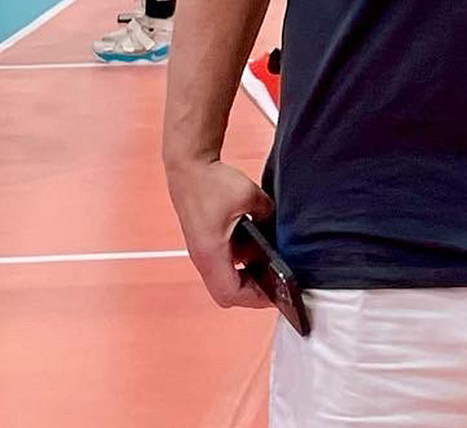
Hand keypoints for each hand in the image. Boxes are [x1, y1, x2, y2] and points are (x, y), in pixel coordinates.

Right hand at [165, 158, 274, 309]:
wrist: (189, 168)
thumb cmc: (213, 182)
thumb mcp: (250, 197)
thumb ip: (268, 216)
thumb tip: (277, 232)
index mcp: (211, 252)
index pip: (231, 293)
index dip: (256, 299)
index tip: (278, 297)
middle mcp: (203, 258)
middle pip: (227, 293)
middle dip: (253, 293)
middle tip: (278, 287)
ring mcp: (202, 252)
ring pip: (225, 280)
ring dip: (248, 278)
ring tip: (273, 270)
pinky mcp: (205, 244)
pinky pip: (224, 264)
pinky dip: (242, 263)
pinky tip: (259, 249)